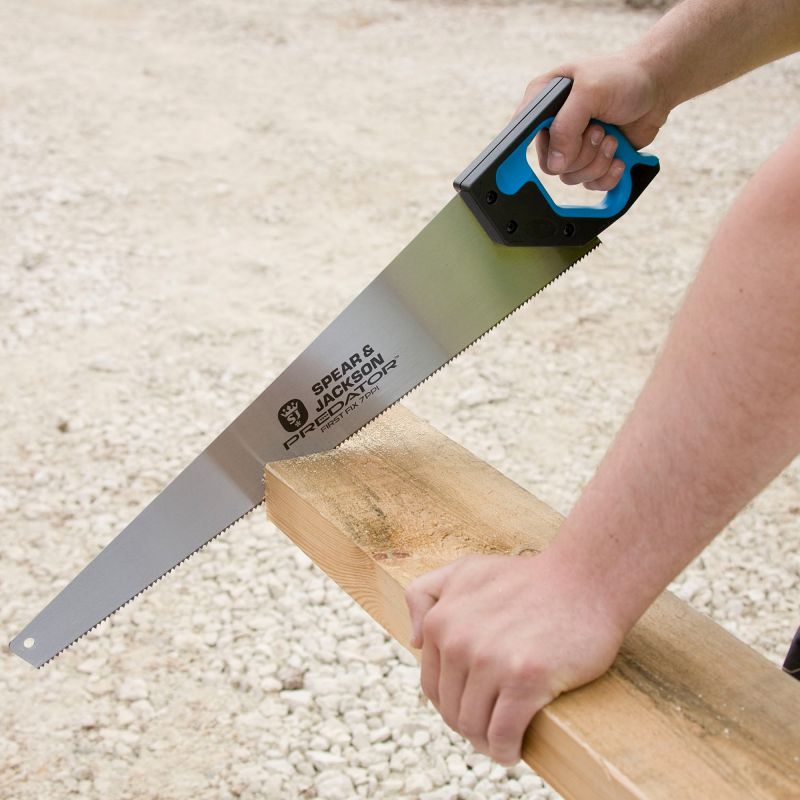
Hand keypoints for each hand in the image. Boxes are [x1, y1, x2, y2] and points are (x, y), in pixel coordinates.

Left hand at [404, 551, 624, 764]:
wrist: (583, 580)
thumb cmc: (527, 578)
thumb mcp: (466, 570)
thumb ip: (427, 594)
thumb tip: (414, 642)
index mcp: (441, 620)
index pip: (432, 685)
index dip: (451, 704)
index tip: (473, 708)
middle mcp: (458, 640)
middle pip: (452, 710)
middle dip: (469, 725)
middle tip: (491, 728)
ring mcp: (490, 660)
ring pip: (474, 726)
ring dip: (487, 743)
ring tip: (502, 741)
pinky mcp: (525, 679)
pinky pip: (503, 734)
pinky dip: (506, 751)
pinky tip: (514, 751)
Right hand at [521, 55, 668, 190]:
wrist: (658, 85)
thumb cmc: (623, 77)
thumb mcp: (590, 91)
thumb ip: (566, 126)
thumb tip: (555, 164)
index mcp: (542, 104)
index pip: (523, 137)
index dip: (540, 147)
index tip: (559, 149)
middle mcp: (554, 128)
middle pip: (551, 164)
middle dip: (580, 153)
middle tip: (599, 131)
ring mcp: (573, 146)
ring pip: (571, 177)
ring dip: (597, 162)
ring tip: (612, 137)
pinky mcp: (592, 161)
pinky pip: (590, 185)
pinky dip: (608, 175)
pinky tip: (619, 156)